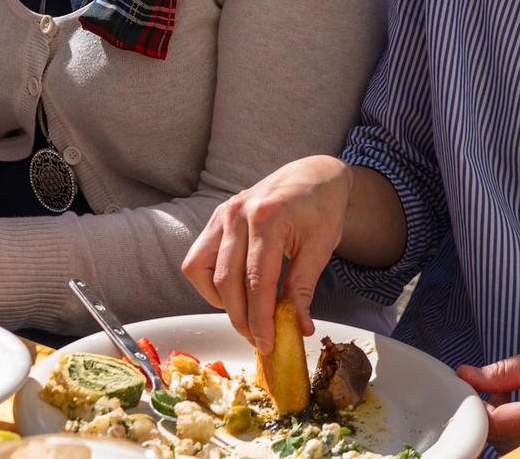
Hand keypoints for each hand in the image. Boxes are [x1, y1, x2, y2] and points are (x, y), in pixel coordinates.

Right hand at [181, 155, 352, 353]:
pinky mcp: (216, 218)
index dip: (260, 319)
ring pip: (202, 271)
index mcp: (267, 217)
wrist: (313, 175)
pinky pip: (198, 259)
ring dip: (222, 301)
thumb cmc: (321, 208)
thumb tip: (297, 328)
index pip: (256, 282)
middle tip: (259, 340)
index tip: (267, 344)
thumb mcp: (321, 248)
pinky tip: (234, 292)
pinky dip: (210, 282)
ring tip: (247, 316)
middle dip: (242, 319)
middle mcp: (237, 213)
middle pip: (227, 281)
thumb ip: (303, 288)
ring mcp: (222, 214)